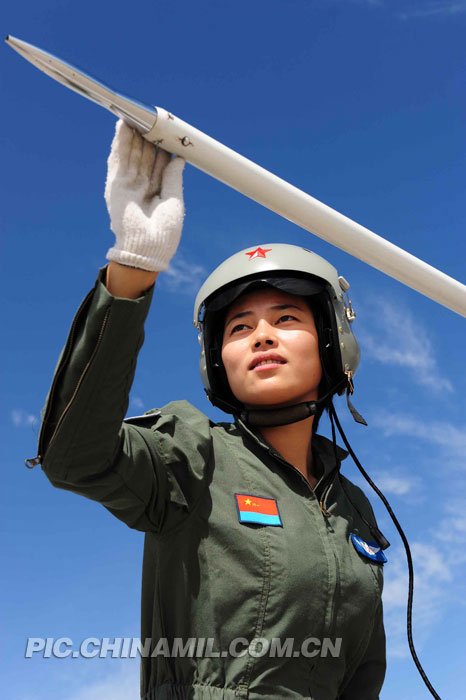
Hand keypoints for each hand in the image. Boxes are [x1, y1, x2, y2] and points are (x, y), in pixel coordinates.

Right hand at [104, 119, 185, 271]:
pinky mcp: (116, 185)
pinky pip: (117, 160)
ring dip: (133, 134)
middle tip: (151, 116)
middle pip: (144, 155)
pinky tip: (122, 126)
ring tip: (136, 113)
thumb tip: (179, 159)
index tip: (167, 129)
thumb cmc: (164, 234)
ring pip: (131, 154)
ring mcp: (128, 185)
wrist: (147, 250)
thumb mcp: (175, 201)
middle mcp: (142, 187)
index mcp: (157, 193)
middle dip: (147, 136)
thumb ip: (173, 178)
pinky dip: (119, 142)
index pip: (159, 163)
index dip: (162, 145)